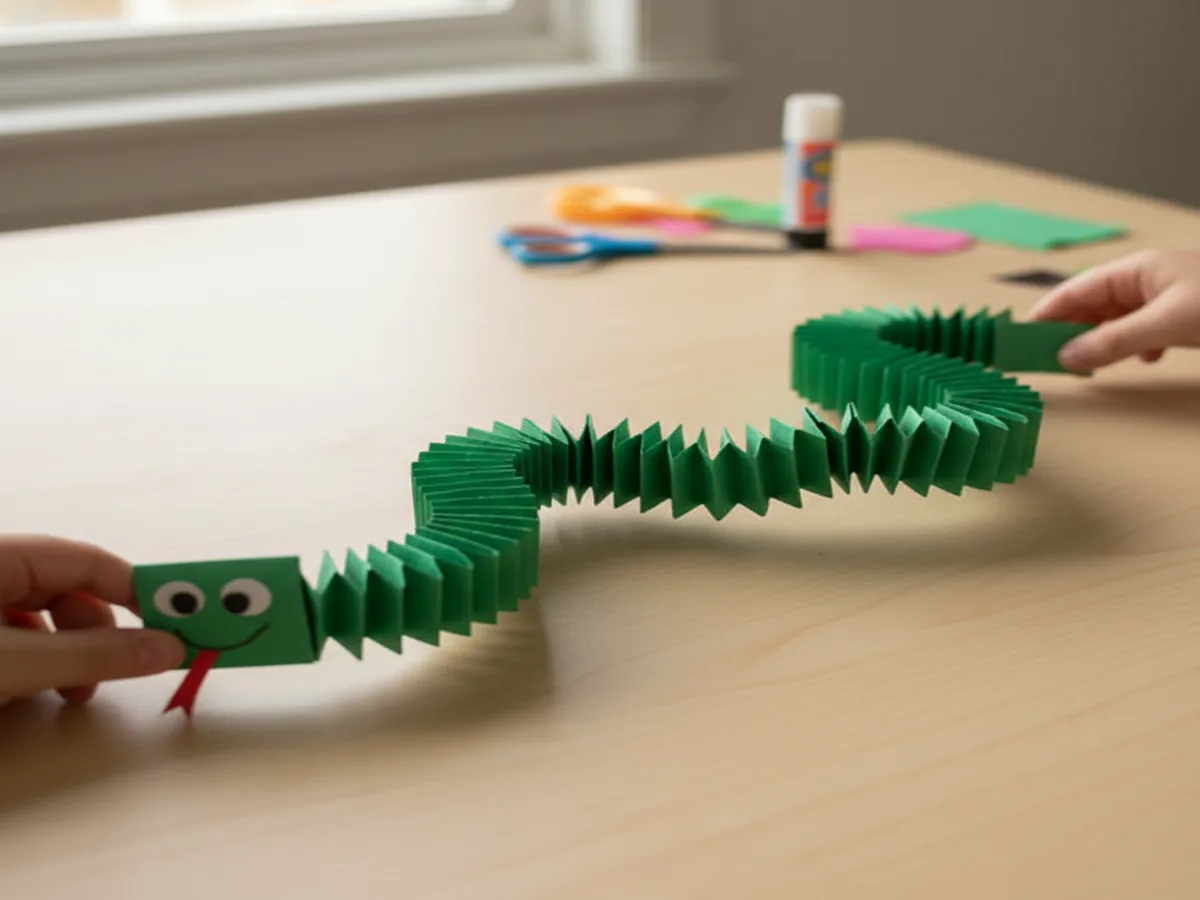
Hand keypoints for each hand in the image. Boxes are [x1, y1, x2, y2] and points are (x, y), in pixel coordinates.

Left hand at [0, 535, 183, 705]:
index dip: (135, 592)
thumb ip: (89, 655)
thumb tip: (169, 649)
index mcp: (5, 555)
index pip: (92, 562)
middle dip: (95, 639)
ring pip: (45, 621)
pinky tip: (19, 691)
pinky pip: (17, 640)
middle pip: (70, 594)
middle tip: (104, 679)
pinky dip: (32, 665)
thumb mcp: (14, 663)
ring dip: (65, 658)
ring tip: (61, 695)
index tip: (171, 629)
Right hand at [1028, 249, 1199, 371]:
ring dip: (1103, 343)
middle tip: (1047, 360)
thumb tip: (1065, 358)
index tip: (1020, 338)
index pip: (1077, 290)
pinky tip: (1146, 358)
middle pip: (1093, 307)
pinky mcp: (1180, 318)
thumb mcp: (1166, 323)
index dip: (1047, 313)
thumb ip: (1114, 341)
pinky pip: (1143, 333)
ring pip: (1117, 322)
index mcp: (1134, 270)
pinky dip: (1136, 348)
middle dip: (1071, 332)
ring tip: (1086, 367)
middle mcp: (1143, 282)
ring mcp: (1162, 299)